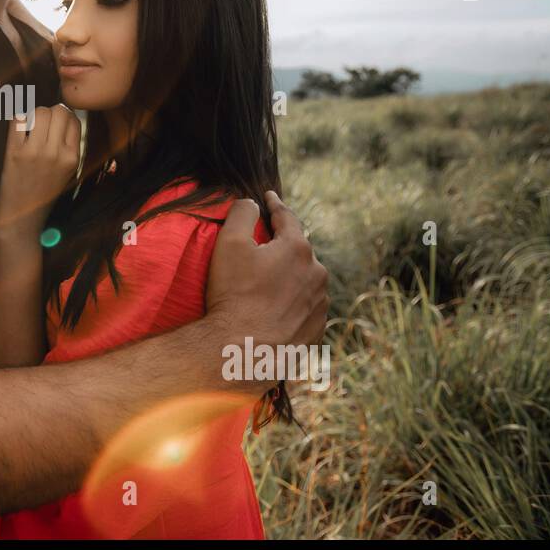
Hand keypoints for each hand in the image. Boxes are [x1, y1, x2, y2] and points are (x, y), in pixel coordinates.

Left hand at [0, 105, 80, 235]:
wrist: (22, 217)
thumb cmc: (44, 193)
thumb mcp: (68, 172)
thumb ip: (68, 147)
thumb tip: (63, 116)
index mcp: (73, 157)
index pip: (74, 120)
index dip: (64, 117)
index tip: (55, 124)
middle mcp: (57, 153)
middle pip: (58, 111)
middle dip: (50, 113)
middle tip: (41, 124)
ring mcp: (36, 152)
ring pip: (40, 112)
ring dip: (34, 115)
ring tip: (30, 127)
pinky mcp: (15, 152)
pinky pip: (18, 120)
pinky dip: (18, 120)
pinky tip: (19, 131)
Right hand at [204, 190, 328, 388]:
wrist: (243, 351)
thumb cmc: (234, 295)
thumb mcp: (229, 243)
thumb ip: (241, 213)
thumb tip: (251, 203)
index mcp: (298, 249)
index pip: (287, 217)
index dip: (275, 205)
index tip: (269, 197)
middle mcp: (317, 274)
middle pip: (298, 251)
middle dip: (282, 246)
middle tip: (261, 249)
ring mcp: (320, 305)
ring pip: (304, 281)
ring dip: (289, 277)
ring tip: (265, 286)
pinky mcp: (317, 330)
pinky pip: (304, 308)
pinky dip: (291, 304)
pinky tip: (272, 310)